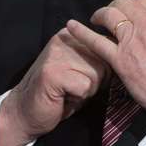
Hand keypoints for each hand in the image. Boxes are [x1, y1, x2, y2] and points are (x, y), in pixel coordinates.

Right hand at [0, 27, 108, 145]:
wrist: (24, 110)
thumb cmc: (58, 92)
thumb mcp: (79, 68)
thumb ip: (95, 58)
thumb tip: (121, 56)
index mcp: (71, 35)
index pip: (105, 46)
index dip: (100, 69)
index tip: (80, 76)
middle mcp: (64, 38)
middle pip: (103, 61)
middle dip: (94, 80)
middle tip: (73, 86)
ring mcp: (57, 54)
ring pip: (96, 74)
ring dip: (86, 90)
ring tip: (68, 91)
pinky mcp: (53, 72)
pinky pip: (85, 87)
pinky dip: (78, 97)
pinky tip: (63, 96)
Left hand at [66, 0, 145, 119]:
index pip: (145, 0)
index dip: (136, 5)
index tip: (133, 12)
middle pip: (124, 3)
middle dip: (116, 6)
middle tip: (113, 14)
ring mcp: (132, 41)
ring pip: (109, 15)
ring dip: (101, 15)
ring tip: (96, 18)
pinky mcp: (120, 60)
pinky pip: (96, 41)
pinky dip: (82, 32)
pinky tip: (72, 27)